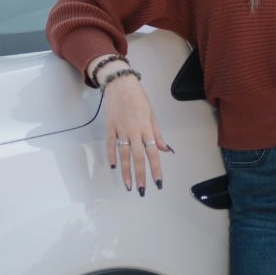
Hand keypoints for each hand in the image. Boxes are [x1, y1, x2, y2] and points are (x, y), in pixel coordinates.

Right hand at [101, 73, 170, 195]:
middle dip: (141, 175)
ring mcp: (121, 130)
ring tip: (128, 185)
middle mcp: (134, 131)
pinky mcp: (110, 127)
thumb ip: (157, 134)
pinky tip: (113, 167)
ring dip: (126, 171)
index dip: (156, 169)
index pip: (153, 153)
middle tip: (142, 190)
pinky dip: (112, 155)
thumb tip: (165, 149)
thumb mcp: (152, 114)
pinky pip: (111, 144)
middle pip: (138, 157)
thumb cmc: (138, 97)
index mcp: (146, 128)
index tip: (158, 183)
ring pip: (123, 154)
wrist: (120, 83)